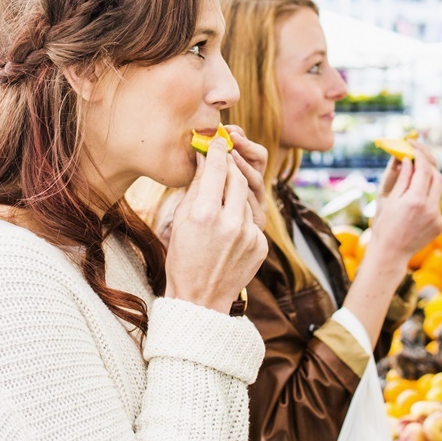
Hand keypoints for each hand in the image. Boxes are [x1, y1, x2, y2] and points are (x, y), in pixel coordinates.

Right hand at [164, 139, 268, 312]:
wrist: (200, 299)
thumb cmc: (183, 259)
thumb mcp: (181, 221)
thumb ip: (196, 188)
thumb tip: (204, 161)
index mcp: (205, 214)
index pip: (217, 168)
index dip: (218, 151)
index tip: (218, 141)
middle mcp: (231, 222)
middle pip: (237, 178)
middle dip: (230, 167)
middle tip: (222, 161)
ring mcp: (249, 234)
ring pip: (246, 198)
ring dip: (234, 194)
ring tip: (219, 206)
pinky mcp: (260, 245)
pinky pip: (252, 219)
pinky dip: (241, 217)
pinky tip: (227, 229)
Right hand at [365, 149, 441, 266]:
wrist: (390, 254)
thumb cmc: (383, 225)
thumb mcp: (388, 199)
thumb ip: (401, 177)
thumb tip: (408, 159)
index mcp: (415, 200)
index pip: (424, 168)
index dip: (419, 154)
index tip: (412, 145)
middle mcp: (430, 208)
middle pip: (437, 175)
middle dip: (428, 162)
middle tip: (418, 154)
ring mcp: (437, 218)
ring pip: (438, 189)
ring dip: (428, 178)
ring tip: (415, 171)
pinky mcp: (439, 225)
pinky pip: (436, 203)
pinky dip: (427, 194)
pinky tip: (415, 196)